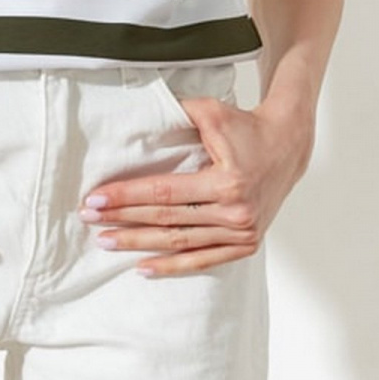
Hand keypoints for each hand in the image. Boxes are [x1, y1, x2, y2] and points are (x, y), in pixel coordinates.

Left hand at [80, 81, 314, 276]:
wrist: (288, 146)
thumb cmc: (248, 127)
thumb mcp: (213, 112)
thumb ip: (177, 113)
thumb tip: (137, 120)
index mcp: (227, 181)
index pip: (164, 192)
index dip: (127, 196)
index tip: (96, 199)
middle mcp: (235, 211)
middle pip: (166, 220)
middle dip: (123, 220)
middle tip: (90, 219)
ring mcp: (242, 232)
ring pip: (180, 242)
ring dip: (139, 244)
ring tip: (106, 241)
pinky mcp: (246, 243)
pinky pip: (203, 259)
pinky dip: (173, 266)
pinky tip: (143, 268)